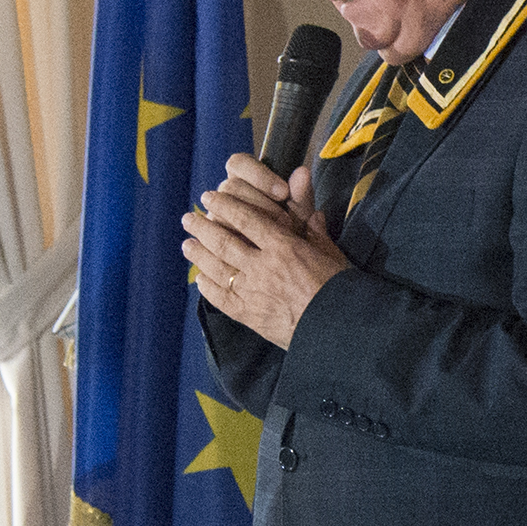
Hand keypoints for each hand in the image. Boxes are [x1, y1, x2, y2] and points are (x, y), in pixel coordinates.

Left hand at [183, 153, 345, 347]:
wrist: (336, 329)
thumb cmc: (339, 290)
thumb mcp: (331, 255)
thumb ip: (315, 231)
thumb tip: (313, 210)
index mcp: (284, 247)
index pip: (246, 219)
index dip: (225, 205)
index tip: (211, 196)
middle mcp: (262, 266)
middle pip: (223, 240)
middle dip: (202, 227)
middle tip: (188, 218)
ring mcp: (251, 291)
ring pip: (215, 267)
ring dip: (198, 254)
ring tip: (187, 244)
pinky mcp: (247, 315)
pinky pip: (220, 297)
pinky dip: (207, 286)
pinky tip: (201, 279)